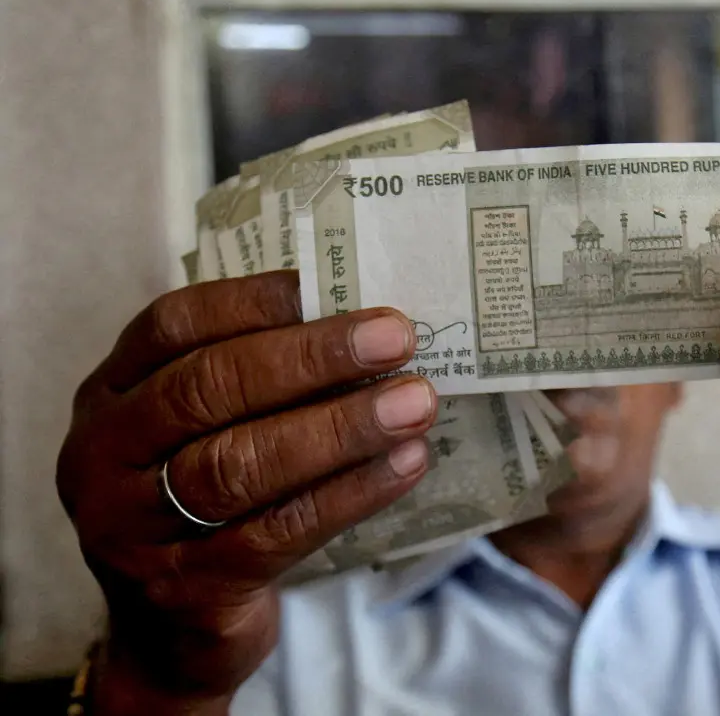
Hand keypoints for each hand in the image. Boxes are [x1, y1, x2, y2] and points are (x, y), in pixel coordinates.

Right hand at [57, 272, 437, 711]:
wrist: (171, 636)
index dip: (256, 301)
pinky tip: (406, 465)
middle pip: (208, 388)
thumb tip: (364, 320)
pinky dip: (350, 494)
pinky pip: (277, 532)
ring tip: (415, 402)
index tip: (340, 285)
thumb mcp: (202, 433)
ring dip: (341, 427)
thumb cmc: (206, 506)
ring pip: (240, 464)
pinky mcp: (185, 589)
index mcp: (110, 395)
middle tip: (396, 339)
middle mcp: (102, 456)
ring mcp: (132, 529)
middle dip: (312, 358)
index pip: (174, 325)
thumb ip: (254, 378)